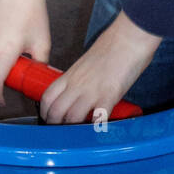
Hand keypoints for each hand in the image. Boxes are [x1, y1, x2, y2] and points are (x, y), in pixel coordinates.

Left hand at [40, 12, 161, 123]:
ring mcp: (92, 92)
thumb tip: (79, 90)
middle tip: (60, 132)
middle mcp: (77, 84)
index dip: (46, 112)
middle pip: (56, 111)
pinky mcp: (109, 96)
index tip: (50, 118)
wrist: (128, 38)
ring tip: (77, 135)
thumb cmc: (112, 45)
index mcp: (71, 75)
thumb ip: (80, 78)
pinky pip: (98, 119)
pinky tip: (97, 131)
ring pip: (72, 118)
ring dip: (72, 129)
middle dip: (55, 125)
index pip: (48, 97)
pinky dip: (95, 128)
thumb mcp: (87, 62)